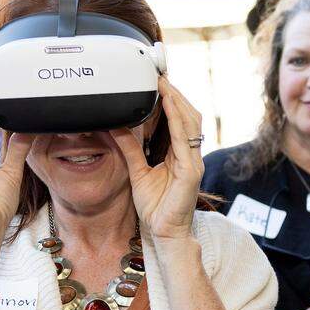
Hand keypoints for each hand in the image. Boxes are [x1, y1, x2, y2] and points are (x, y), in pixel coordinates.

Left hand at [110, 76, 202, 240]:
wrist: (165, 234)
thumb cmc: (157, 208)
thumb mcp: (137, 172)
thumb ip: (130, 148)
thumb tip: (116, 126)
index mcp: (181, 155)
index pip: (181, 120)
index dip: (172, 100)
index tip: (157, 82)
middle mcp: (190, 155)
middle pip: (189, 115)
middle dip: (176, 94)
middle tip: (159, 75)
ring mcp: (193, 162)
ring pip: (190, 121)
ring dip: (177, 100)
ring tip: (163, 83)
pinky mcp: (191, 171)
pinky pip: (184, 138)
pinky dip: (177, 118)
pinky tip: (168, 104)